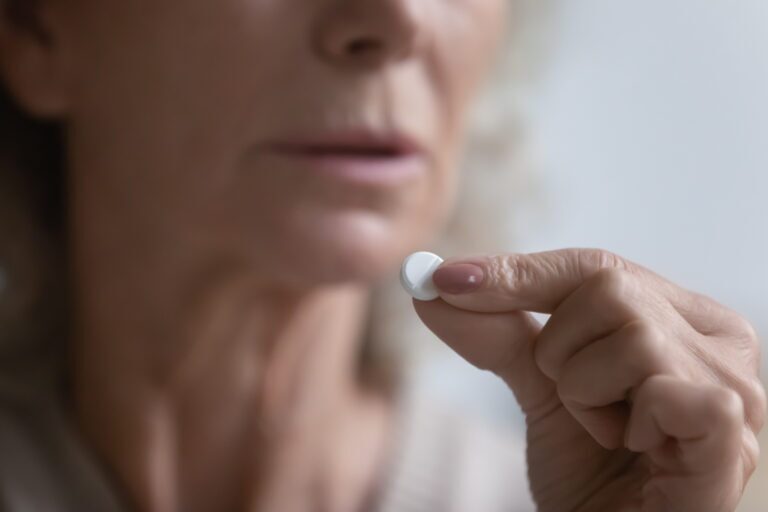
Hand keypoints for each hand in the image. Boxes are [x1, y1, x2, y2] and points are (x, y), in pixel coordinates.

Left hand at [412, 248, 765, 511]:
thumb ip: (497, 331)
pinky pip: (666, 391)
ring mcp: (734, 386)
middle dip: (560, 353)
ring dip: (587, 397)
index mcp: (680, 316)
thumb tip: (434, 284)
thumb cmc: (589, 470)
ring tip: (612, 436)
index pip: (595, 266)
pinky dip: (627, 422)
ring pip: (631, 337)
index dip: (518, 272)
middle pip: (609, 288)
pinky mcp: (730, 436)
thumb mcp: (539, 385)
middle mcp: (719, 340)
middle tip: (577, 405)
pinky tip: (641, 453)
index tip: (444, 280)